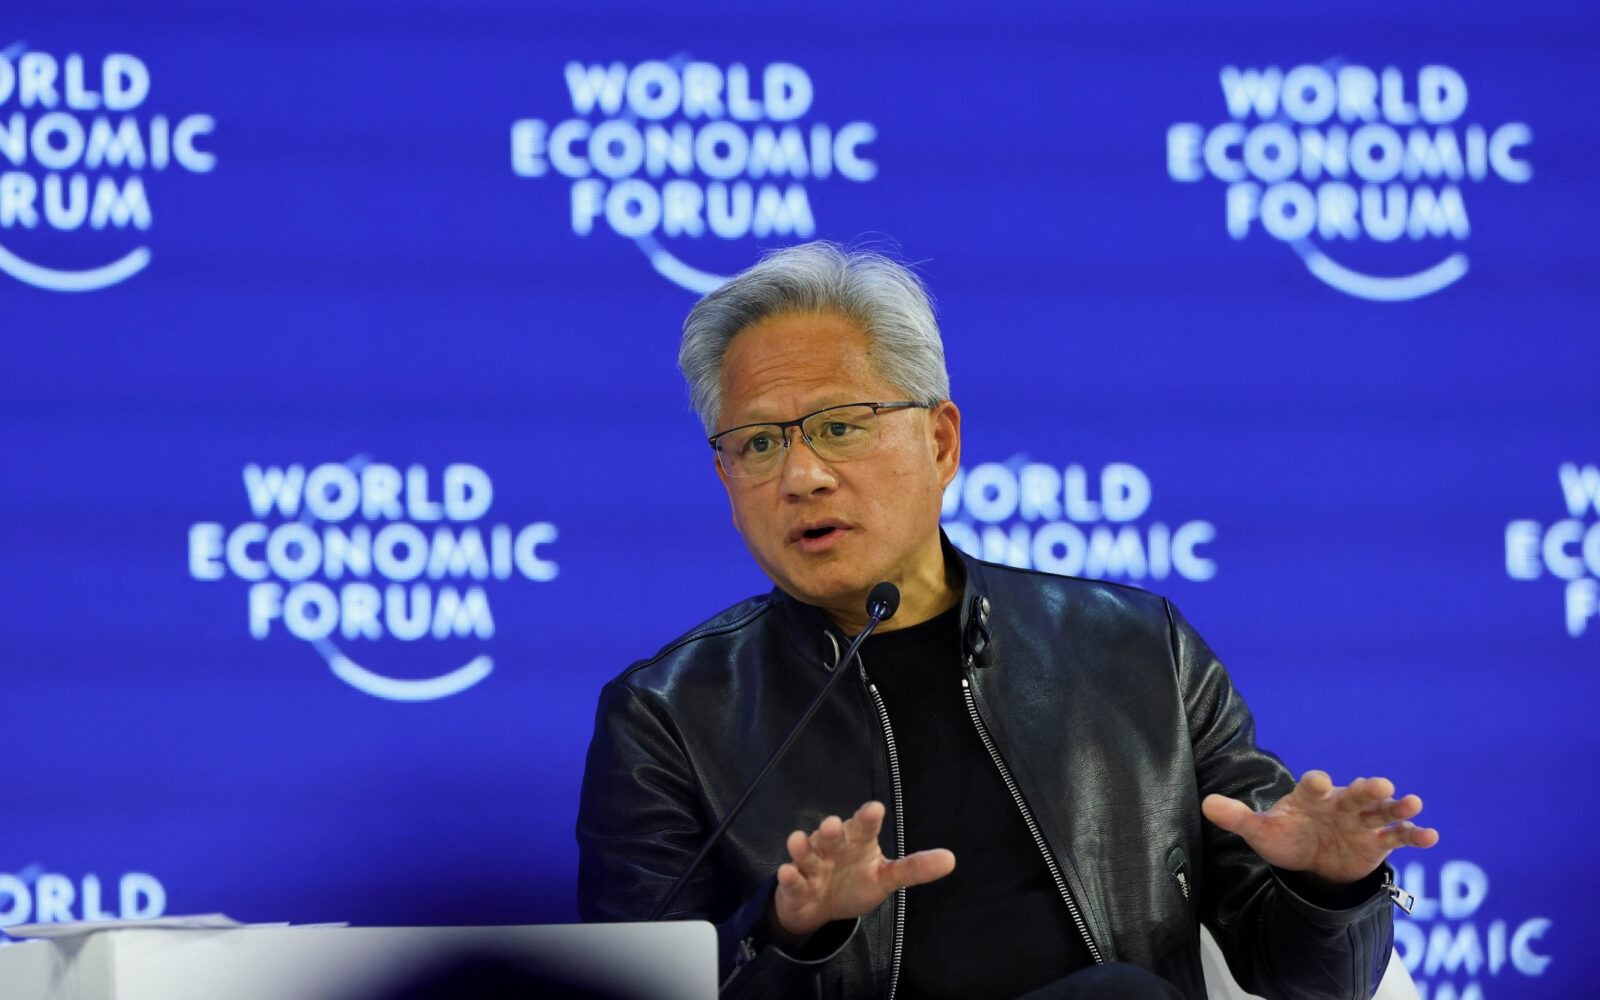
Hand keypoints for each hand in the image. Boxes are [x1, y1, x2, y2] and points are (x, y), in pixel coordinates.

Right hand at [773, 800, 955, 937]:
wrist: (817, 906)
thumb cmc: (854, 882)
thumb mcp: (886, 877)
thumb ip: (914, 868)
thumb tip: (951, 859)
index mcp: (857, 843)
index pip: (865, 827)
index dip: (868, 818)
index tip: (874, 809)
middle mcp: (833, 848)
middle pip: (832, 836)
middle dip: (831, 830)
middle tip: (833, 823)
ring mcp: (812, 865)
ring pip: (807, 853)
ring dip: (804, 848)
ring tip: (800, 840)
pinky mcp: (795, 884)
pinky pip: (791, 879)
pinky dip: (790, 876)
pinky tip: (789, 872)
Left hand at [1202, 771, 1439, 884]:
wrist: (1310, 862)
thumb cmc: (1286, 838)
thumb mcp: (1261, 831)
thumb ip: (1238, 817)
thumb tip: (1205, 805)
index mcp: (1310, 797)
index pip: (1314, 786)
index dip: (1317, 783)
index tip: (1321, 782)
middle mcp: (1340, 804)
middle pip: (1355, 793)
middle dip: (1367, 789)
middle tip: (1380, 785)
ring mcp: (1362, 822)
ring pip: (1382, 811)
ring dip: (1398, 807)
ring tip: (1413, 803)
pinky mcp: (1378, 842)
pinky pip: (1398, 836)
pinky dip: (1414, 834)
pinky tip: (1431, 836)